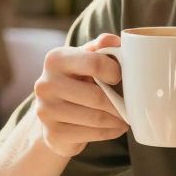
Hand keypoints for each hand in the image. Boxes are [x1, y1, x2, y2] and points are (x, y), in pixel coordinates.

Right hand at [32, 34, 129, 157]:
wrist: (53, 113)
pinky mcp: (52, 134)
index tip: (118, 78)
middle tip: (130, 105)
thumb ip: (101, 47)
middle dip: (119, 103)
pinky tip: (115, 127)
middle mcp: (46, 84)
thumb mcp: (86, 58)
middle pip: (96, 96)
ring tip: (124, 117)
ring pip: (96, 118)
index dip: (114, 71)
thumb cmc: (76, 80)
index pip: (94, 63)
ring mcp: (46, 111)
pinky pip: (92, 135)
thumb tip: (115, 40)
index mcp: (55, 59)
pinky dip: (110, 132)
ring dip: (117, 119)